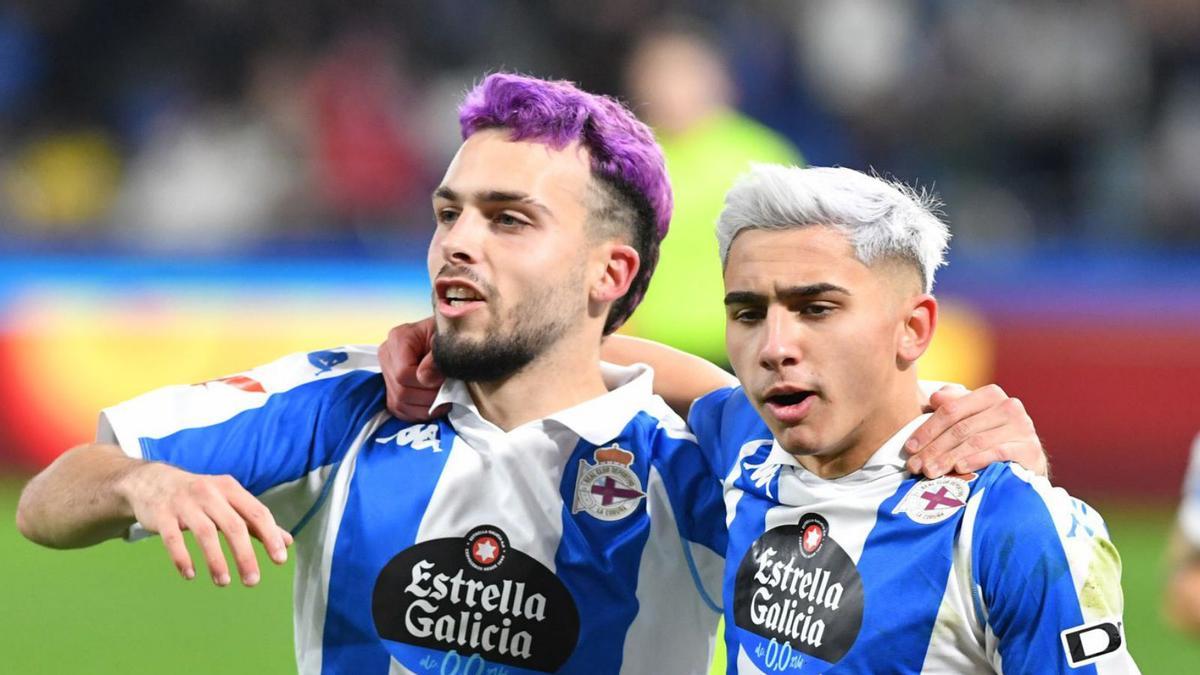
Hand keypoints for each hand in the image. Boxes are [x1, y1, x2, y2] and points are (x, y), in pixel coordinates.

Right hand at [119, 463, 292, 585]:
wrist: (151, 481)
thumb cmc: (199, 496)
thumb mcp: (229, 501)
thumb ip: (256, 522)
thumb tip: (287, 541)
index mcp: (230, 489)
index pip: (256, 512)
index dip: (270, 536)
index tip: (280, 560)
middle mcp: (210, 493)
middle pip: (233, 526)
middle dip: (245, 555)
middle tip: (253, 581)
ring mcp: (184, 503)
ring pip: (205, 533)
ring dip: (216, 560)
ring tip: (224, 582)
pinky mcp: (162, 514)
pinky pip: (173, 538)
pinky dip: (182, 557)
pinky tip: (190, 575)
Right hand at [379, 317, 445, 420]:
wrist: (448, 340)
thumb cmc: (448, 337)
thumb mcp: (447, 340)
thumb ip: (437, 357)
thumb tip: (426, 378)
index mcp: (398, 338)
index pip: (403, 373)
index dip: (426, 381)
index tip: (444, 378)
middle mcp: (387, 356)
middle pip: (401, 391)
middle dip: (429, 395)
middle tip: (449, 390)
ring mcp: (387, 374)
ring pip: (400, 403)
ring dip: (427, 406)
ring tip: (445, 398)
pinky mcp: (392, 391)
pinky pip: (401, 411)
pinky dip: (421, 412)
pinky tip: (436, 404)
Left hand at [905, 384, 1046, 477]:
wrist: (1026, 461)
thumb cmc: (990, 437)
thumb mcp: (969, 419)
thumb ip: (952, 405)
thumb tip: (935, 397)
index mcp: (990, 394)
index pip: (951, 410)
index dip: (927, 429)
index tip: (909, 448)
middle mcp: (1009, 406)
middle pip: (961, 428)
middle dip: (934, 448)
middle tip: (916, 466)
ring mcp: (1022, 427)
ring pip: (975, 441)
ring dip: (949, 458)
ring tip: (930, 472)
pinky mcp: (1030, 449)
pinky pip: (997, 453)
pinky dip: (976, 460)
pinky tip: (959, 468)